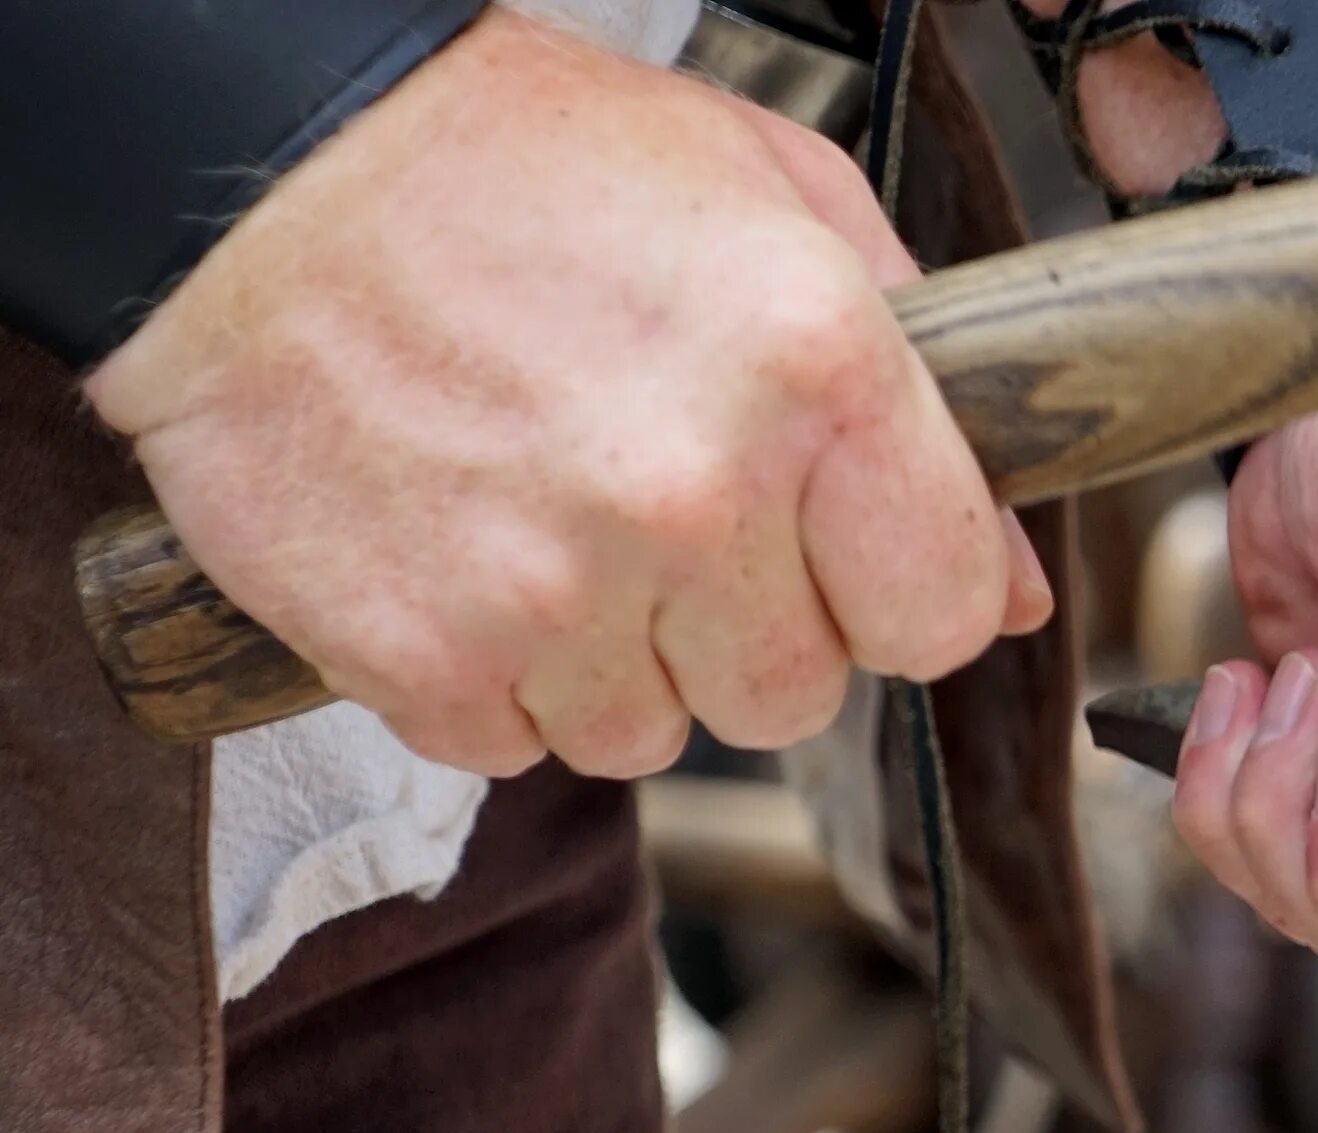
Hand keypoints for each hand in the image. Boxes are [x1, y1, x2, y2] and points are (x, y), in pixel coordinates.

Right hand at [84, 9, 1049, 777]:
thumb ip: (926, 396)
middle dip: (748, 629)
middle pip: (796, 698)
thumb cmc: (527, 162)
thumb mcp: (774, 202)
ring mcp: (551, 588)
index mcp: (818, 373)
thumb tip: (1019, 592)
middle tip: (667, 515)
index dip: (895, 594)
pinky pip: (509, 745)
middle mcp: (696, 494)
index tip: (841, 554)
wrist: (254, 159)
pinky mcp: (419, 653)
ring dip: (612, 658)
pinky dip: (487, 675)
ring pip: (651, 737)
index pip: (944, 617)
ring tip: (549, 517)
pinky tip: (460, 549)